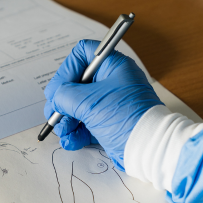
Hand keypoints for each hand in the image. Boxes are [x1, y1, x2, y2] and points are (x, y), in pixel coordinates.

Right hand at [44, 40, 162, 169]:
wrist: (148, 148)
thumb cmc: (125, 118)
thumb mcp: (88, 102)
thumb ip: (65, 95)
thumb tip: (55, 97)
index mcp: (113, 66)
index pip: (83, 54)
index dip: (66, 69)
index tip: (58, 89)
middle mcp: (112, 82)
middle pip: (77, 83)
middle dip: (62, 101)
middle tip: (53, 113)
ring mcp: (110, 104)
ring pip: (79, 106)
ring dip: (66, 119)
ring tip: (63, 131)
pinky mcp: (109, 124)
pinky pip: (86, 124)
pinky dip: (76, 132)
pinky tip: (70, 141)